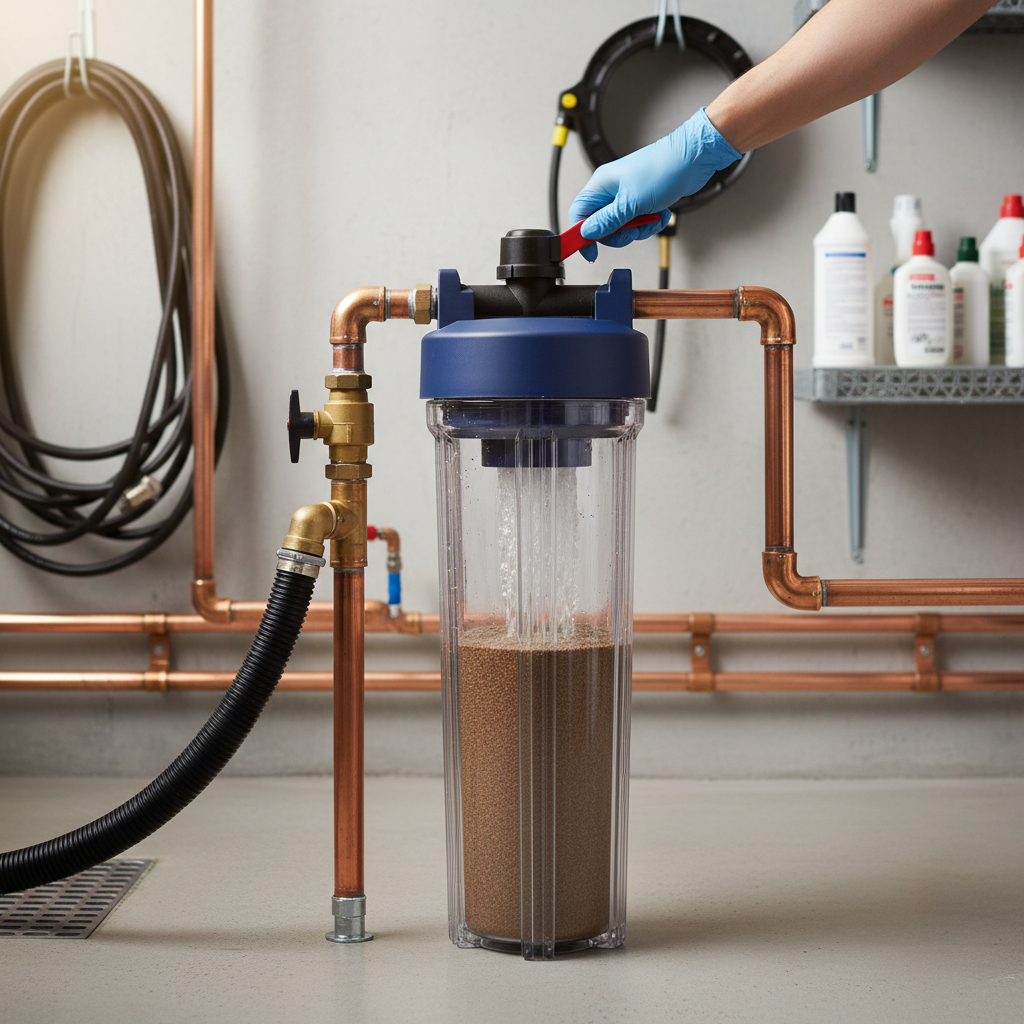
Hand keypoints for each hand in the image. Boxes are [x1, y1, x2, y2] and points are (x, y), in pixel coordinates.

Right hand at [568, 108, 741, 260]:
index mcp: (601, 185)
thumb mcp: (630, 203)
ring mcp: (627, 196)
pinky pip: (638, 223)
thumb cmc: (662, 170)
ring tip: (651, 218)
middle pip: (601, 226)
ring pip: (621, 228)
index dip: (580, 235)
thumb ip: (606, 221)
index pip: (579, 214)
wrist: (693, 159)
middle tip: (633, 230)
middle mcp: (611, 191)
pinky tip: (660, 213)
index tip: (590, 252)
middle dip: (619, 234)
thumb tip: (586, 233)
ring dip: (638, 229)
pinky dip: (649, 223)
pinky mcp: (642, 201)